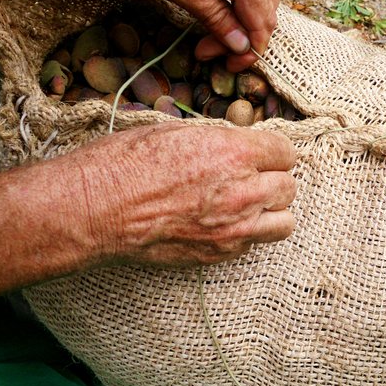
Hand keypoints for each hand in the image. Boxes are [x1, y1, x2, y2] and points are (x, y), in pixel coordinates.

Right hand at [75, 122, 296, 265]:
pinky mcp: (219, 253)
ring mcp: (234, 228)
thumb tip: (238, 145)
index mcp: (234, 152)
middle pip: (289, 187)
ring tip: (249, 205)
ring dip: (271, 211)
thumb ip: (220, 141)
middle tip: (251, 178)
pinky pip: (255, 244)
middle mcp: (242, 191)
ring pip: (284, 222)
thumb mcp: (177, 132)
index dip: (272, 152)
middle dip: (273, 180)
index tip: (261, 154)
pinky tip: (223, 224)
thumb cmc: (126, 163)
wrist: (97, 209)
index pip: (285, 152)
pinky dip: (247, 234)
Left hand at [117, 0, 285, 71]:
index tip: (232, 66)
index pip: (261, 16)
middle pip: (267, 3)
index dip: (251, 47)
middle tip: (214, 51)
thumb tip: (241, 45)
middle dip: (246, 34)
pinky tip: (227, 9)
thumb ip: (214, 16)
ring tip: (222, 34)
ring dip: (251, 16)